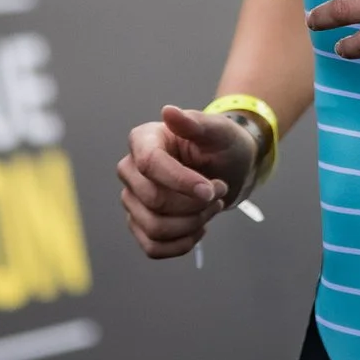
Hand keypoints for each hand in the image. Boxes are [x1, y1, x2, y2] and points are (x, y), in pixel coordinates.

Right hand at [117, 105, 257, 258]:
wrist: (228, 168)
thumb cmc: (222, 144)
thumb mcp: (219, 130)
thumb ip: (196, 123)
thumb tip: (169, 112)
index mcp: (144, 140)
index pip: (150, 164)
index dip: (181, 182)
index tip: (211, 190)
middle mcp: (130, 170)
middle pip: (154, 200)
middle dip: (195, 204)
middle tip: (219, 191)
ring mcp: (132, 199)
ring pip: (154, 228)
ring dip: (192, 224)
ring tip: (212, 207)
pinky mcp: (140, 225)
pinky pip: (153, 247)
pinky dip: (182, 244)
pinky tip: (199, 227)